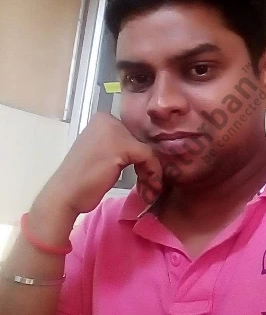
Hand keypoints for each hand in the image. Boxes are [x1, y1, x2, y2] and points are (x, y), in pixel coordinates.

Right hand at [36, 112, 161, 215]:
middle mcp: (109, 120)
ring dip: (151, 174)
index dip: (142, 159)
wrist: (65, 195)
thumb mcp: (103, 155)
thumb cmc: (83, 180)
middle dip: (147, 168)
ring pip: (147, 151)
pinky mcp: (121, 146)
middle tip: (148, 188)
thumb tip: (151, 155)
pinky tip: (149, 189)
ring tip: (149, 192)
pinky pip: (148, 157)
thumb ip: (122, 148)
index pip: (134, 137)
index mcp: (103, 119)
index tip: (144, 178)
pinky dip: (152, 174)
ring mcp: (115, 131)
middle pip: (141, 144)